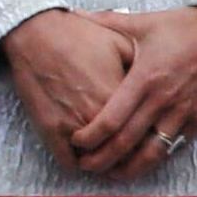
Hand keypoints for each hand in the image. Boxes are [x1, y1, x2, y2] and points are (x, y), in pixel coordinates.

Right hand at [0, 6, 136, 161]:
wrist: (37, 33)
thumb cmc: (78, 35)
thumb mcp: (121, 43)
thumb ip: (144, 67)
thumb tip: (159, 82)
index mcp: (121, 96)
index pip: (145, 131)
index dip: (151, 138)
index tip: (150, 137)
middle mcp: (98, 116)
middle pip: (123, 152)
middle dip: (130, 155)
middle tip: (132, 152)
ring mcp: (73, 126)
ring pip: (98, 162)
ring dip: (104, 161)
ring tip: (109, 156)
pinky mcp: (50, 130)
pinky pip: (69, 162)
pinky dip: (78, 163)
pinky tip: (83, 155)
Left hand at [79, 5, 196, 173]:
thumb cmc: (185, 26)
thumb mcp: (143, 21)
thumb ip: (106, 21)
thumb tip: (75, 12)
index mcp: (145, 78)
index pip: (111, 119)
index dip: (90, 137)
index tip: (76, 142)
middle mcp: (164, 99)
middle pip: (126, 142)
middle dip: (102, 159)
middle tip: (85, 165)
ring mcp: (185, 112)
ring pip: (153, 153)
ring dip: (129, 168)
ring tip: (112, 173)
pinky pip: (176, 146)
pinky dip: (157, 157)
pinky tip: (142, 161)